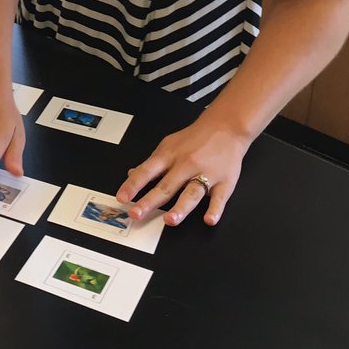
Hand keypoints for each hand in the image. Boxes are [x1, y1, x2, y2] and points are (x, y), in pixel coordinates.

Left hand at [115, 113, 252, 226]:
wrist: (226, 127)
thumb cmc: (195, 138)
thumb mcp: (168, 145)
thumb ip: (152, 163)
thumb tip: (132, 175)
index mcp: (169, 156)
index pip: (146, 171)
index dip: (132, 185)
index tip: (122, 198)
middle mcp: (186, 165)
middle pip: (166, 186)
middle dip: (149, 201)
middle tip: (136, 214)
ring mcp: (206, 174)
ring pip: (191, 193)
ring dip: (180, 208)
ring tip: (169, 220)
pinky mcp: (224, 182)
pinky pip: (219, 198)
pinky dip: (215, 209)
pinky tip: (209, 219)